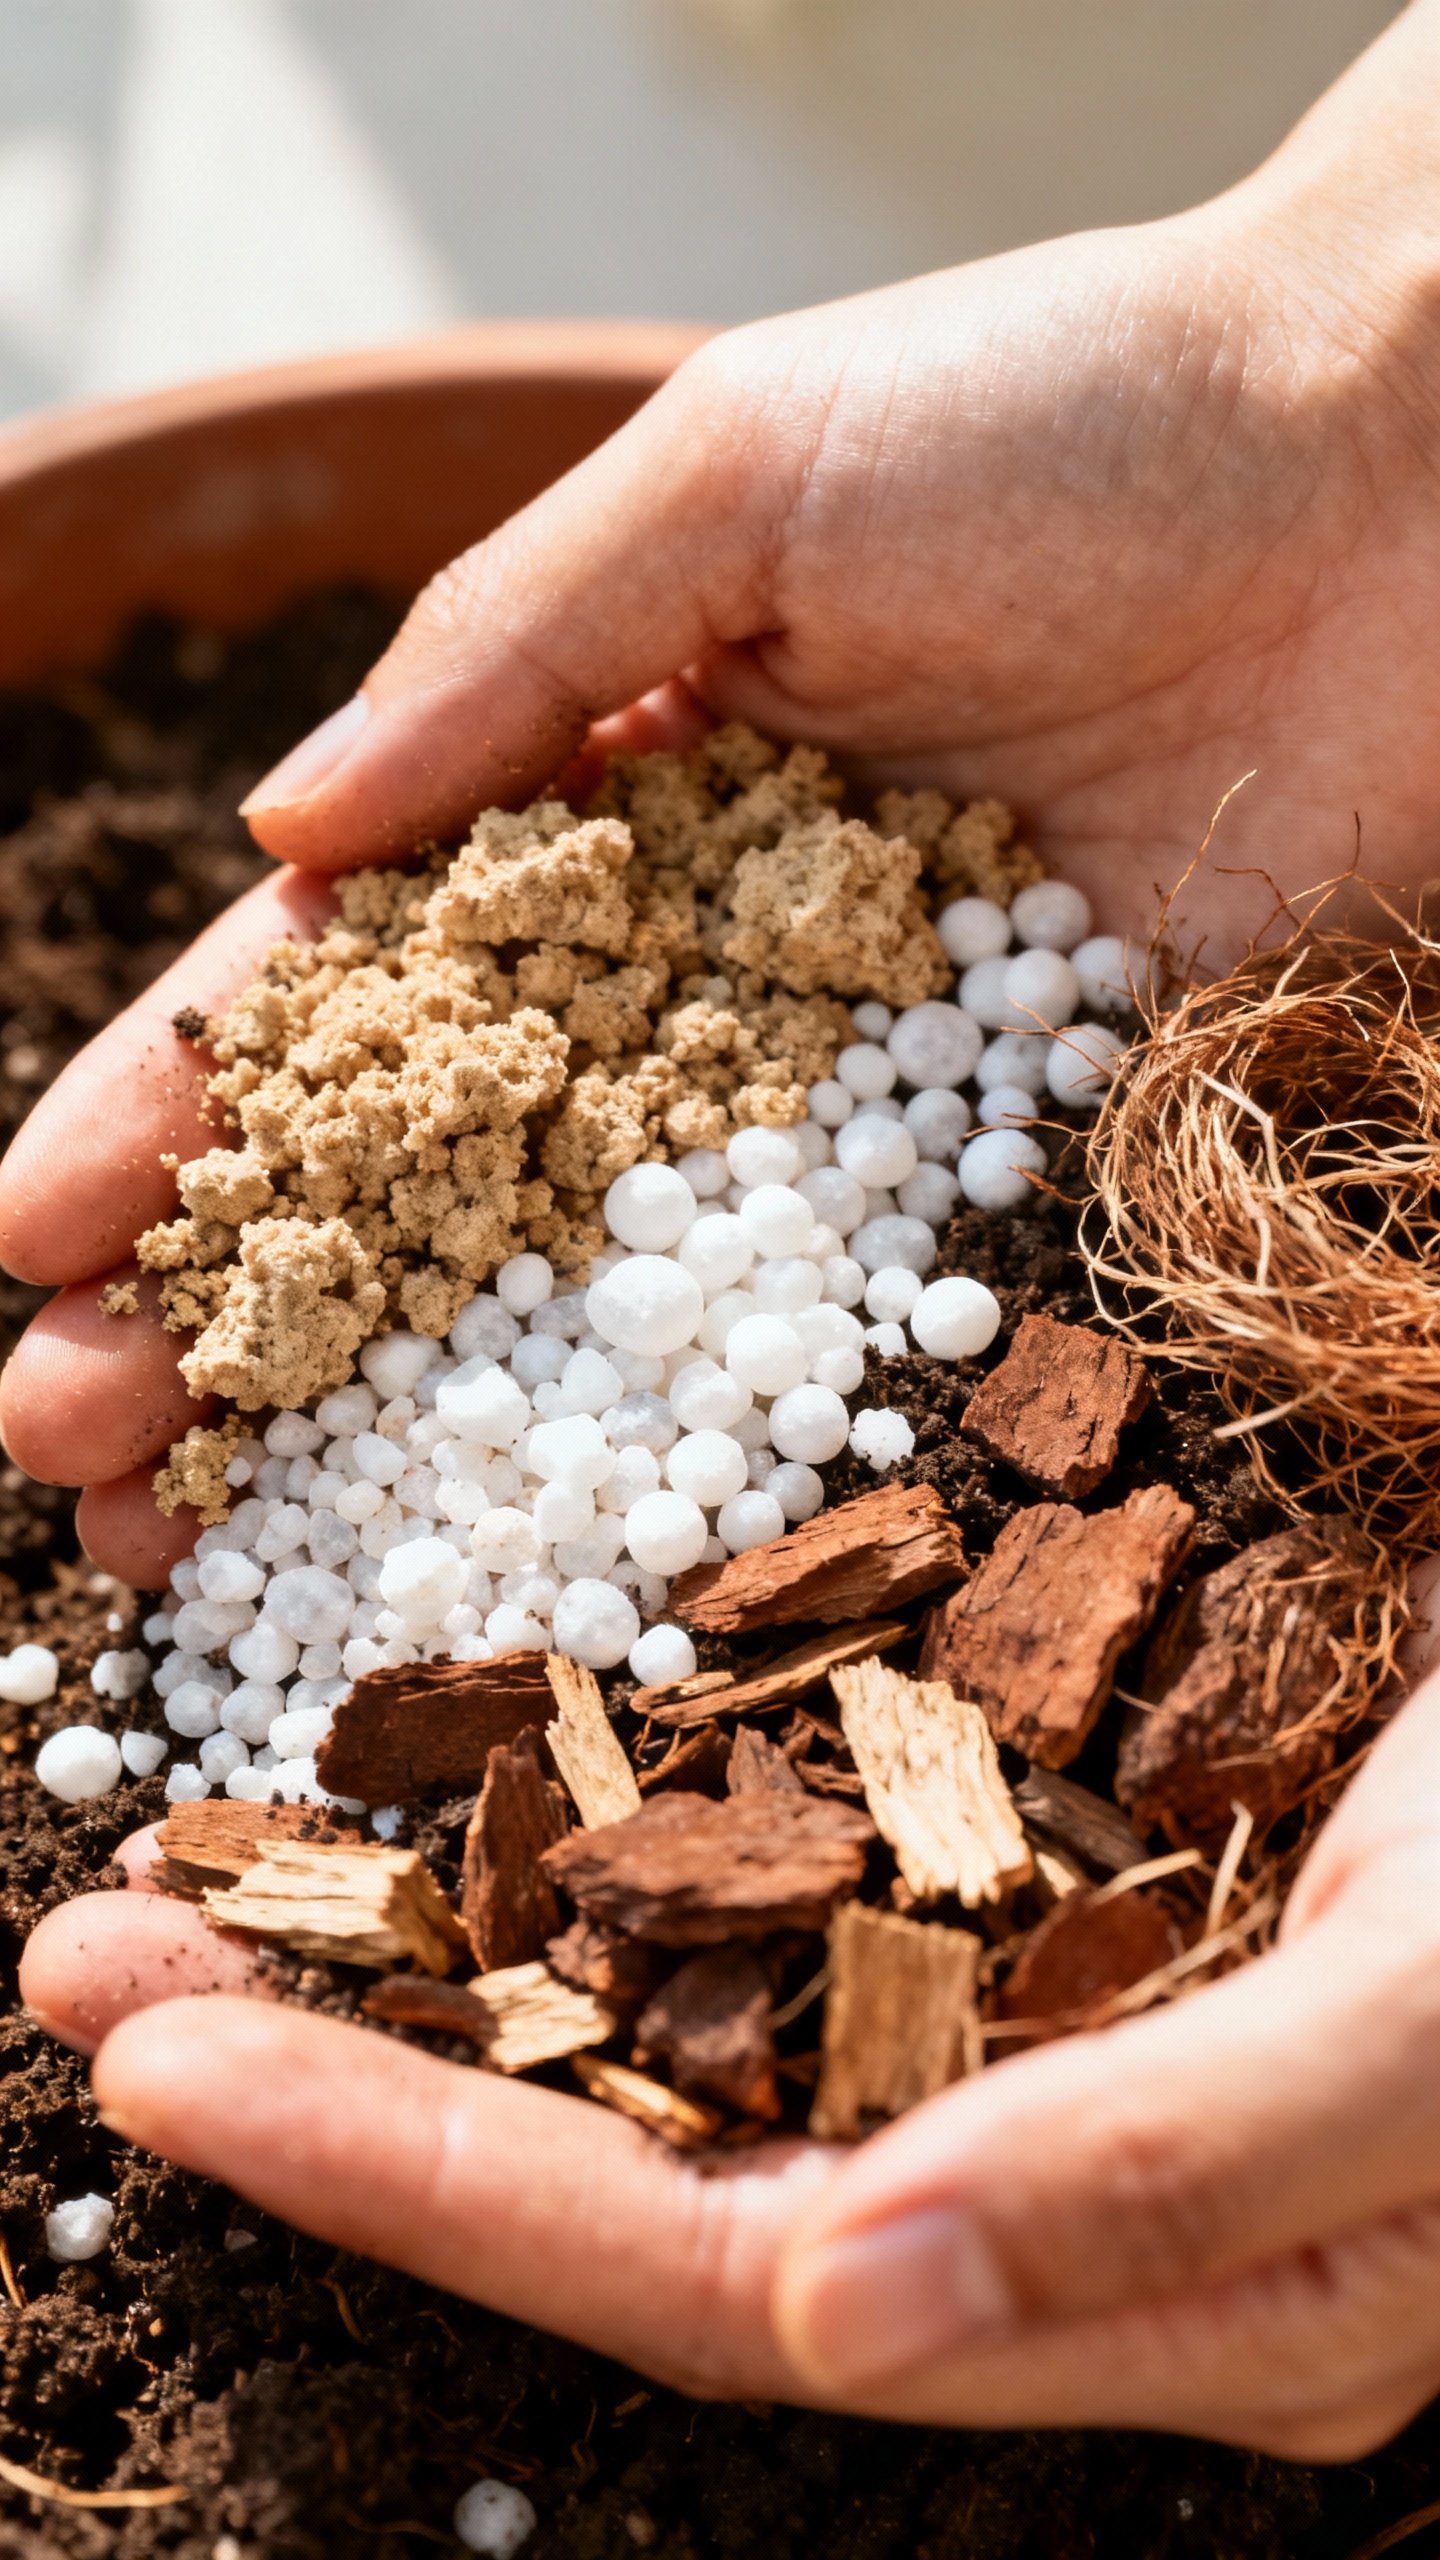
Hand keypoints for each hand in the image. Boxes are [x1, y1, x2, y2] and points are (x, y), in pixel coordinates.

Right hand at [6, 8, 1439, 1582]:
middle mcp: (700, 987)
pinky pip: (848, 1338)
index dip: (193, 1116)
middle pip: (438, 1187)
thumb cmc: (1065, 415)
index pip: (355, 992)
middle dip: (250, 1321)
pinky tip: (562, 1571)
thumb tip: (284, 839)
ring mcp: (850, 1105)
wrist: (1407, 477)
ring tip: (225, 1559)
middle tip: (84, 1462)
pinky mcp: (1015, 1173)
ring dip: (415, 1438)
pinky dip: (710, 1459)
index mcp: (598, 807)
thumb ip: (509, 652)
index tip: (40, 1243)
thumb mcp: (738, 470)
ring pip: (598, 1303)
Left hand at [22, 1636, 1439, 2454]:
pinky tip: (468, 1784)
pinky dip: (591, 1840)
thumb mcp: (1434, 2029)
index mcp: (1129, 2293)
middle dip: (352, 2065)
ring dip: (434, 1945)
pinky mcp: (1021, 1883)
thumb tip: (835, 2315)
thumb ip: (1174, 2174)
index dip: (429, 2180)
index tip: (169, 2060)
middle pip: (634, 2159)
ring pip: (673, 2024)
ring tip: (201, 1862)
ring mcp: (1020, 2034)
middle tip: (88, 1952)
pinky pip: (761, 1889)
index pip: (708, 2277)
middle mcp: (1036, 2193)